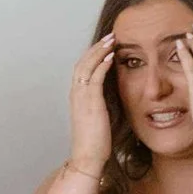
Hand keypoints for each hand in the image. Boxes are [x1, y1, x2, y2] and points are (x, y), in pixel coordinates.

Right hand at [67, 33, 118, 175]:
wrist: (88, 157)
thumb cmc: (96, 142)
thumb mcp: (100, 117)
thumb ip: (103, 102)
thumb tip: (116, 94)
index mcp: (78, 97)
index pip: (83, 69)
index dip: (94, 55)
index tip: (107, 45)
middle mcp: (76, 95)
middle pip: (82, 62)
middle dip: (96, 47)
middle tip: (111, 35)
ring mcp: (81, 98)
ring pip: (86, 66)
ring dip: (99, 51)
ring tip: (112, 40)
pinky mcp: (90, 103)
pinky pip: (94, 78)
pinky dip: (102, 64)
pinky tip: (112, 56)